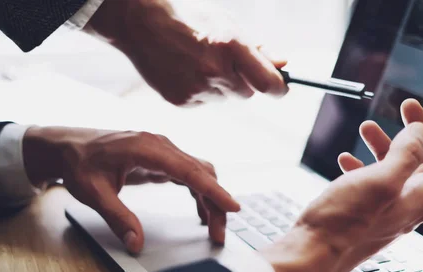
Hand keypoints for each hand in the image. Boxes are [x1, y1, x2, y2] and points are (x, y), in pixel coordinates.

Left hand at [23, 127, 239, 252]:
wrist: (68, 146)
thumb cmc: (79, 164)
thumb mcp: (94, 194)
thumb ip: (118, 219)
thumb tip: (136, 244)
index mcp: (148, 149)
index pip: (190, 172)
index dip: (214, 191)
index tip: (233, 207)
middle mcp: (161, 146)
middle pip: (201, 174)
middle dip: (216, 203)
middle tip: (219, 235)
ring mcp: (163, 151)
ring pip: (199, 174)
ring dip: (210, 200)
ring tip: (214, 229)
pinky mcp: (162, 159)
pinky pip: (189, 175)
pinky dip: (199, 193)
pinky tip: (202, 213)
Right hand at [87, 0, 287, 105]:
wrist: (140, 22)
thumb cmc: (189, 17)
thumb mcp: (227, 23)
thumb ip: (256, 49)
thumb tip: (282, 65)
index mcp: (230, 45)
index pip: (269, 84)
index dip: (278, 88)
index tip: (279, 87)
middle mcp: (214, 70)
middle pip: (248, 94)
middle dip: (243, 82)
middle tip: (223, 62)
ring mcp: (197, 89)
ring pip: (226, 100)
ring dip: (221, 87)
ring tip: (198, 63)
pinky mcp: (182, 102)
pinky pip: (205, 104)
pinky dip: (202, 92)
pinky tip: (186, 72)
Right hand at [261, 100, 422, 271]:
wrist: (313, 254)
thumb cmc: (344, 222)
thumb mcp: (381, 180)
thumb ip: (406, 154)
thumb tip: (419, 134)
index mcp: (420, 198)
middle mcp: (408, 206)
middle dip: (415, 132)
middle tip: (406, 107)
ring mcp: (387, 212)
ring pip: (395, 169)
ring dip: (385, 145)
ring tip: (367, 128)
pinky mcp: (366, 215)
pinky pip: (373, 183)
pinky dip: (365, 165)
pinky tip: (348, 159)